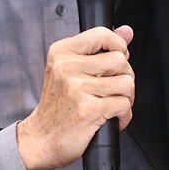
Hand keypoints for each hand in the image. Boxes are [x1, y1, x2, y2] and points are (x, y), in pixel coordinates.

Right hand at [17, 25, 134, 169]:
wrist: (41, 138)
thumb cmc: (58, 105)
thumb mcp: (70, 69)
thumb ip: (100, 47)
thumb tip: (127, 31)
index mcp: (62, 52)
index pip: (102, 34)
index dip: (118, 46)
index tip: (117, 59)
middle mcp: (67, 67)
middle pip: (120, 60)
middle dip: (124, 76)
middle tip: (113, 89)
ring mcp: (77, 88)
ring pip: (126, 83)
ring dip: (126, 98)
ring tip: (113, 103)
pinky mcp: (88, 109)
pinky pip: (123, 105)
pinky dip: (124, 115)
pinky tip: (113, 118)